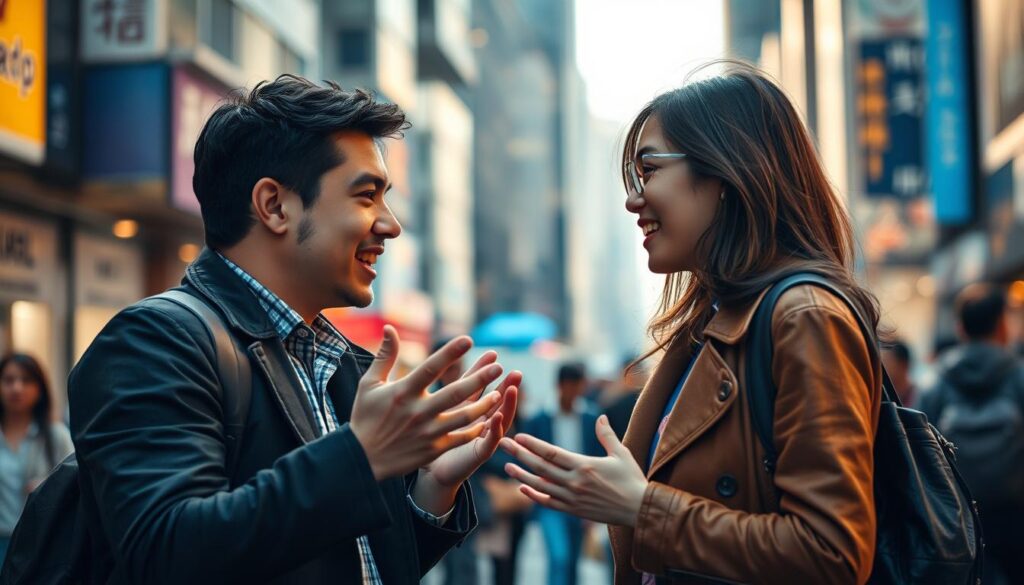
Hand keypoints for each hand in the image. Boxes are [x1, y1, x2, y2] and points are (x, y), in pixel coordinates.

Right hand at [350, 325, 504, 479]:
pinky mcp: (433, 449)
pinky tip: (488, 419)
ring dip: (483, 405)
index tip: (468, 339)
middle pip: (454, 392)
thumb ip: (385, 356)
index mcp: (402, 392)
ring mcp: (427, 432)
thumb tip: (390, 328)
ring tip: (498, 394)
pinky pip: (461, 438)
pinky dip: (476, 429)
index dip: (450, 353)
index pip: (430, 368)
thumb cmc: (366, 416)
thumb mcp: (370, 384)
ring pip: (463, 417)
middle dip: (479, 379)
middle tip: (498, 366)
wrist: (362, 458)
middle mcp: (417, 411)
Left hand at [422, 352, 521, 486]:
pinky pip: (490, 441)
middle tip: (515, 371)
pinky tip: (498, 416)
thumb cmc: (423, 441)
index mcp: (464, 408)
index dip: (484, 369)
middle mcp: (477, 420)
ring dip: (508, 403)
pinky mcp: (478, 453)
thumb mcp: (424, 410)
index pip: (477, 385)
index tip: (493, 353)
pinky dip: (495, 429)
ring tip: (512, 389)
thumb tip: (404, 359)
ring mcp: (481, 436)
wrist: (428, 472)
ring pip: (500, 417)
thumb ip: (421, 387)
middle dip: (506, 384)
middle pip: (496, 398)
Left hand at [499, 414, 647, 526]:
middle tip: (503, 444)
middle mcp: (575, 482)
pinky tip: (522, 488)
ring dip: (522, 475)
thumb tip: (600, 416)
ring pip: (541, 486)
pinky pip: (549, 503)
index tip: (519, 436)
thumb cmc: (632, 479)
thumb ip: (607, 435)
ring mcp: (572, 498)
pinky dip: (534, 496)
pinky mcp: (574, 511)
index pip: (552, 453)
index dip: (533, 445)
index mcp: (585, 465)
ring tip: (507, 466)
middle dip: (520, 455)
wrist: (639, 509)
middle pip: (541, 467)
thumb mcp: (621, 453)